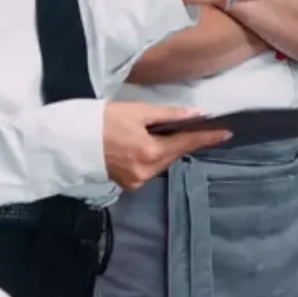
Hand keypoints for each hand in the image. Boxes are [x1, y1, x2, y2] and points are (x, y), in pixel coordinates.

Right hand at [102, 101, 230, 190]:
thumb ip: (168, 115)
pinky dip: (153, 157)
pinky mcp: (127, 184)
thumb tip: (195, 114)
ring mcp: (136, 181)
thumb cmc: (102, 120)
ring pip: (162, 163)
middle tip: (193, 127)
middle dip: (183, 141)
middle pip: (174, 155)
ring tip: (165, 133)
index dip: (206, 137)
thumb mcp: (137, 111)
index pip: (186, 143)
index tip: (226, 133)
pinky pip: (149, 169)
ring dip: (167, 149)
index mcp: (150, 152)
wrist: (70, 140)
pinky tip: (147, 145)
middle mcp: (146, 171)